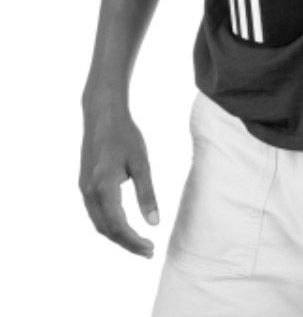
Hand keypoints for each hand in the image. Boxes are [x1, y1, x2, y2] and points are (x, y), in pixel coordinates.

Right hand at [80, 99, 158, 257]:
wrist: (102, 115)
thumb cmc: (125, 135)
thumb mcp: (141, 162)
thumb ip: (147, 193)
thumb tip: (155, 223)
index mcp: (104, 187)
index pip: (118, 226)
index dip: (134, 242)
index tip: (151, 249)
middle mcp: (89, 192)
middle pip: (106, 230)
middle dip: (127, 244)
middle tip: (149, 251)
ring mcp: (84, 189)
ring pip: (99, 224)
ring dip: (117, 236)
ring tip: (139, 242)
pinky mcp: (84, 185)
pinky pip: (95, 214)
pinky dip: (109, 225)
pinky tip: (124, 226)